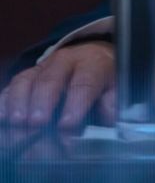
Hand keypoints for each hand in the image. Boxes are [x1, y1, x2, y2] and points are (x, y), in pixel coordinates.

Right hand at [0, 42, 115, 129]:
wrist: (93, 57)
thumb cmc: (104, 78)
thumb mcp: (116, 86)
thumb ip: (112, 103)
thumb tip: (109, 118)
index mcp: (93, 63)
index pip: (84, 82)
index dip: (76, 103)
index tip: (67, 125)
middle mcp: (65, 61)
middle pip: (51, 79)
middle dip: (43, 102)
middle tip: (37, 124)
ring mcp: (42, 67)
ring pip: (27, 81)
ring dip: (20, 103)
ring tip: (18, 122)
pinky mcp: (27, 76)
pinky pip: (11, 86)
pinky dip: (4, 101)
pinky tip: (3, 117)